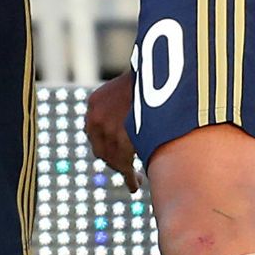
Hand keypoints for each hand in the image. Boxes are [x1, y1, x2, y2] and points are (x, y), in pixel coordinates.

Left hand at [85, 72, 140, 191]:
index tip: (116, 155)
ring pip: (112, 160)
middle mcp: (94, 116)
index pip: (95, 134)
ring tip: (136, 179)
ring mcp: (106, 128)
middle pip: (100, 149)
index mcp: (95, 103)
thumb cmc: (152, 76)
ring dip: (124, 171)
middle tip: (128, 170)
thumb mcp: (129, 88)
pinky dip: (130, 177)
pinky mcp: (121, 138)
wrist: (160, 69)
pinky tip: (135, 185)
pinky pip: (124, 166)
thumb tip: (130, 120)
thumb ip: (123, 106)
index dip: (107, 146)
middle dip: (114, 160)